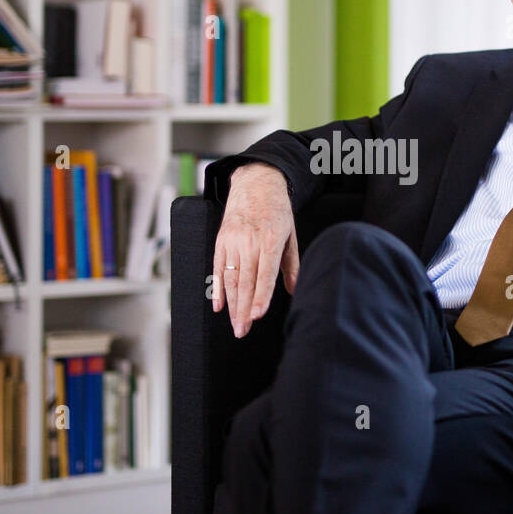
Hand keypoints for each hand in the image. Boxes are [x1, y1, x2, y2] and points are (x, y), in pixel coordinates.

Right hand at [212, 162, 298, 337]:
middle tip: (243, 331)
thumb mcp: (291, 233)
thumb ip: (292, 264)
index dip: (261, 296)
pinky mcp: (221, 241)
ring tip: (236, 324)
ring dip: (232, 305)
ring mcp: (232, 241)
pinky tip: (219, 306)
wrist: (255, 182)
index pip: (265, 273)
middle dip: (244, 309)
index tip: (257, 315)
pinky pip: (217, 269)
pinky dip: (218, 289)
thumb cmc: (276, 209)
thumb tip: (294, 289)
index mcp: (271, 239)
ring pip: (231, 279)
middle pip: (246, 281)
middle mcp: (249, 241)